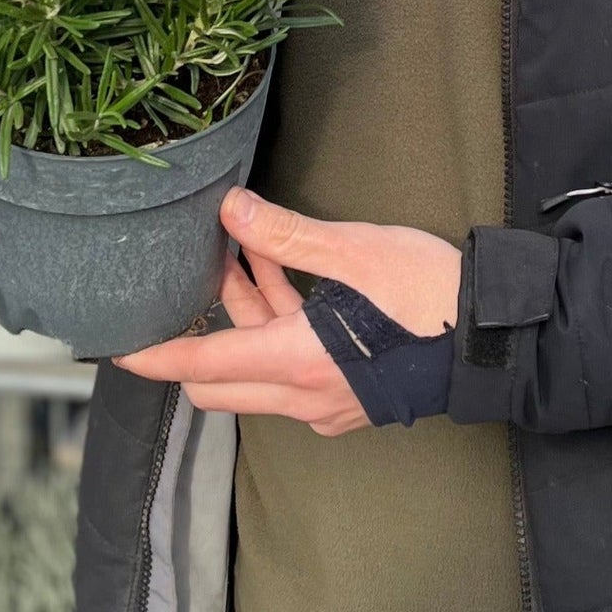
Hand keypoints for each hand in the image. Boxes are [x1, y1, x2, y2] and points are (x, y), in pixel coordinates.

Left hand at [113, 188, 462, 435]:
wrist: (496, 336)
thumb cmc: (430, 292)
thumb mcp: (357, 251)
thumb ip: (288, 236)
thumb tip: (229, 209)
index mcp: (297, 363)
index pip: (202, 368)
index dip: (154, 355)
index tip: (115, 345)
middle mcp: (304, 395)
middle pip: (221, 379)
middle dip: (195, 334)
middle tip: (182, 281)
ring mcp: (328, 402)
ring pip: (259, 368)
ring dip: (243, 316)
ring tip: (238, 247)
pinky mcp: (350, 395)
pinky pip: (291, 368)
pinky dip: (276, 326)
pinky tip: (283, 271)